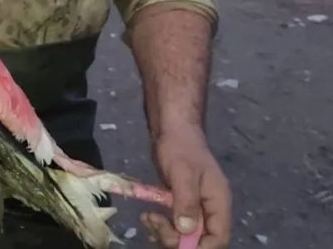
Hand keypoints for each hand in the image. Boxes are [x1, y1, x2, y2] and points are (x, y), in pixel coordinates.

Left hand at [142, 125, 231, 247]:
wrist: (172, 129)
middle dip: (176, 238)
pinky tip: (147, 216)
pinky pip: (174, 225)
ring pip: (184, 234)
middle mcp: (210, 209)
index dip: (201, 247)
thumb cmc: (180, 147)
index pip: (219, 237)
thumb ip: (186, 201)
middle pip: (199, 239)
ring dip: (164, 232)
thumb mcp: (183, 173)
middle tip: (154, 222)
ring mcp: (195, 207)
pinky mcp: (181, 204)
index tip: (178, 245)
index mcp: (219, 202)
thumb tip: (187, 230)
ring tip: (147, 217)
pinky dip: (161, 226)